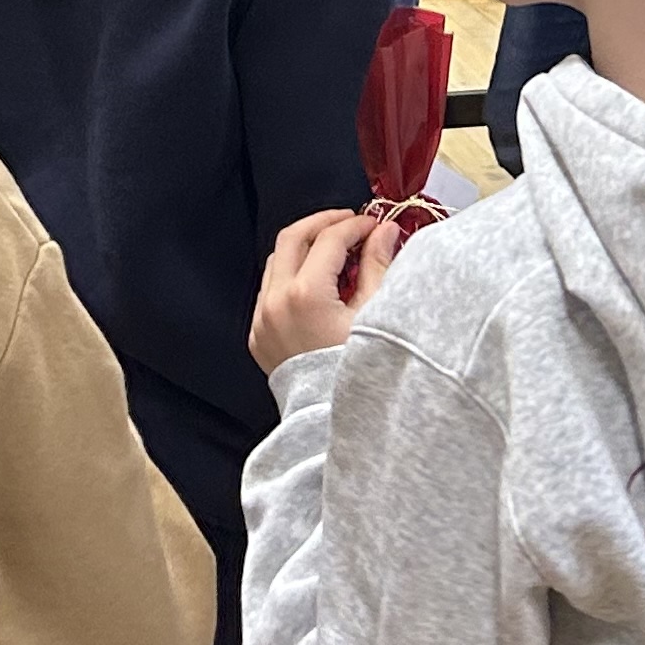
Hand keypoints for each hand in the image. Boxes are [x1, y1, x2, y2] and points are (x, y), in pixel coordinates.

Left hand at [249, 207, 398, 370]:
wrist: (332, 423)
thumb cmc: (359, 373)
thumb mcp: (375, 317)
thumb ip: (378, 267)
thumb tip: (385, 231)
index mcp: (305, 295)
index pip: (329, 239)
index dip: (355, 226)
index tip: (375, 225)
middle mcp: (275, 303)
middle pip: (292, 237)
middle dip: (323, 223)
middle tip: (351, 222)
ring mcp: (262, 320)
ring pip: (276, 261)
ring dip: (304, 247)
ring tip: (335, 250)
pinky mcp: (258, 336)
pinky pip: (269, 290)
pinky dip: (291, 275)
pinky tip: (316, 281)